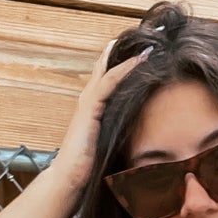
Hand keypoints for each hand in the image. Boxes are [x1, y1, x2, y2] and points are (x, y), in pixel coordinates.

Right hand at [49, 39, 151, 196]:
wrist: (69, 179)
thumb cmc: (88, 169)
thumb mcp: (109, 147)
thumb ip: (120, 137)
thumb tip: (142, 142)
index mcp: (94, 109)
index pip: (109, 80)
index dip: (124, 66)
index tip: (144, 54)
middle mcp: (89, 100)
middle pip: (106, 68)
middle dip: (123, 53)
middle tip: (145, 38)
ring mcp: (88, 102)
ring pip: (109, 70)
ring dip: (128, 56)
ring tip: (147, 42)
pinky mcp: (90, 108)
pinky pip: (109, 82)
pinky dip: (125, 69)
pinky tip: (140, 60)